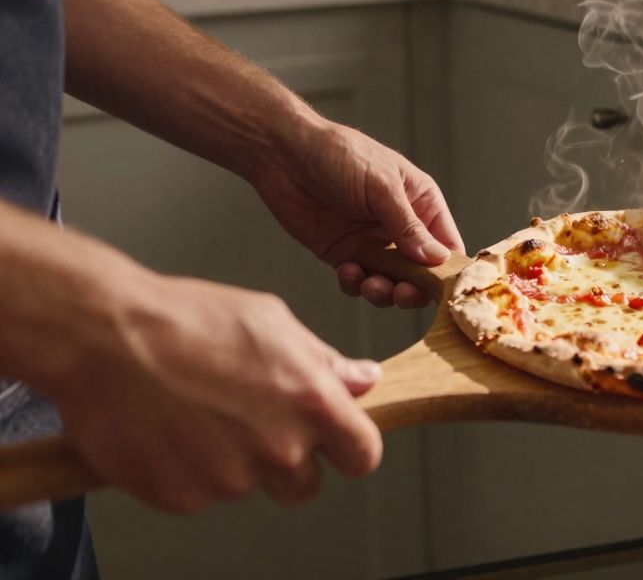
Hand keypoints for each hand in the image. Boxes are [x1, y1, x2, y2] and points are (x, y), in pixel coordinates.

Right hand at [52, 272, 382, 511]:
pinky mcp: (183, 497)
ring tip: (197, 412)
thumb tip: (364, 379)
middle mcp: (279, 450)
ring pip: (247, 486)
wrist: (104, 338)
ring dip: (232, 462)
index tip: (336, 441)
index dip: (349, 448)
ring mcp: (230, 480)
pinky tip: (169, 429)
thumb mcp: (271, 322)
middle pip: (305, 486)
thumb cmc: (186, 320)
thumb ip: (324, 362)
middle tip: (251, 423)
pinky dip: (187, 471)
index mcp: (313, 404)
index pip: (362, 455)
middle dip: (287, 462)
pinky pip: (199, 494)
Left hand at [247, 119, 462, 308]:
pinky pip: (358, 281)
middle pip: (421, 272)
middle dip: (413, 288)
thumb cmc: (340, 154)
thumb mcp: (382, 186)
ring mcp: (372, 242)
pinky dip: (355, 284)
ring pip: (390, 283)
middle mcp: (400, 226)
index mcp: (420, 203)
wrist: (283, 154)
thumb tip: (437, 259)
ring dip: (384, 291)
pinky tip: (346, 271)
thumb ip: (408, 225)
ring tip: (370, 284)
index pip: (447, 244)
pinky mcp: (344, 254)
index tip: (443, 291)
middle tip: (402, 293)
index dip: (448, 270)